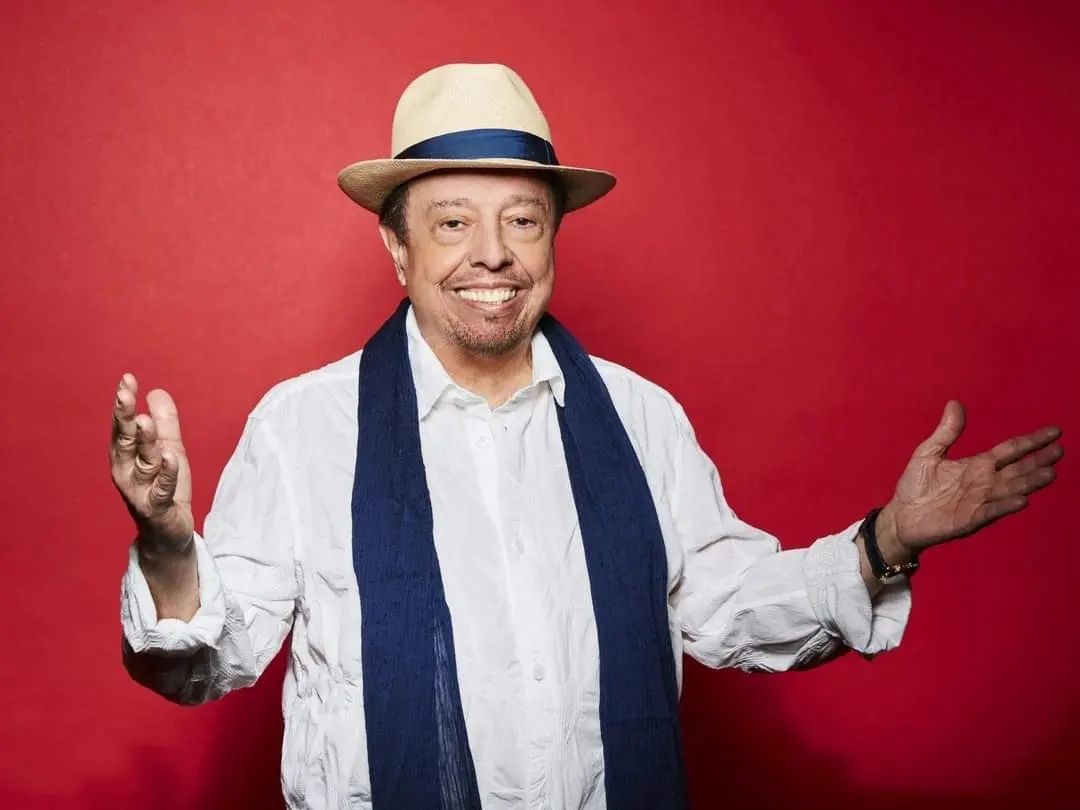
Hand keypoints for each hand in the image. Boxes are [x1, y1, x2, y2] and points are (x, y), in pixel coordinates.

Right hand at [110, 373, 193, 556]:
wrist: (168, 532)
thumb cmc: (164, 488)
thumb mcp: (168, 450)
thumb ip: (165, 423)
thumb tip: (156, 392)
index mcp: (127, 455)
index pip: (123, 425)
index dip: (124, 403)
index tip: (127, 379)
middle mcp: (126, 471)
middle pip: (125, 440)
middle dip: (123, 417)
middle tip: (125, 393)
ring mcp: (139, 491)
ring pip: (143, 462)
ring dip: (144, 442)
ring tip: (145, 421)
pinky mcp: (156, 507)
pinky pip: (161, 489)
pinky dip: (165, 473)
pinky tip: (169, 457)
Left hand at [878, 401, 1062, 557]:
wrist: (901, 516)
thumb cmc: (915, 486)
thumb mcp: (928, 452)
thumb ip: (946, 432)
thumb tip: (955, 403)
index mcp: (977, 466)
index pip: (1010, 451)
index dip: (1031, 442)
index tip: (1054, 432)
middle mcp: (984, 483)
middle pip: (1017, 470)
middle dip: (1038, 461)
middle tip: (1060, 451)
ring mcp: (980, 502)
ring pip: (1010, 490)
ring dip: (1030, 483)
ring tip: (1050, 472)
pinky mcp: (970, 519)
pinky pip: (991, 511)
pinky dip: (1005, 506)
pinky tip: (1022, 500)